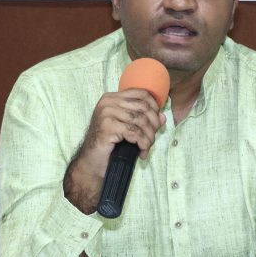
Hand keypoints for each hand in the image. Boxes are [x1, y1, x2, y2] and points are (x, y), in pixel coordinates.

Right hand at [63, 88, 165, 212]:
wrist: (92, 163)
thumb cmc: (109, 145)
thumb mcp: (127, 129)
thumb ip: (143, 119)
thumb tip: (163, 117)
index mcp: (112, 98)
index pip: (141, 93)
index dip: (154, 106)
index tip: (156, 122)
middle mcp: (108, 102)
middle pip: (143, 107)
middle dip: (153, 124)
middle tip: (152, 138)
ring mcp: (106, 113)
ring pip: (141, 120)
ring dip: (149, 137)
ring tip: (146, 147)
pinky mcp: (107, 126)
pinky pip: (135, 132)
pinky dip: (143, 143)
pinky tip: (141, 152)